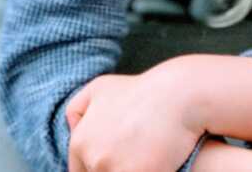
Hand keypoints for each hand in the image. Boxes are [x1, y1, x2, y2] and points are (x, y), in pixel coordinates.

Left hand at [65, 64, 204, 171]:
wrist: (179, 95)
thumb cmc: (141, 90)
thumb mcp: (100, 87)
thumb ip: (77, 109)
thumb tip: (72, 131)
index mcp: (79, 142)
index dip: (96, 168)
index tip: (116, 159)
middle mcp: (93, 158)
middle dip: (113, 168)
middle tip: (131, 156)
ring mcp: (116, 170)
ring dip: (129, 170)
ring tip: (143, 159)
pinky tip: (155, 164)